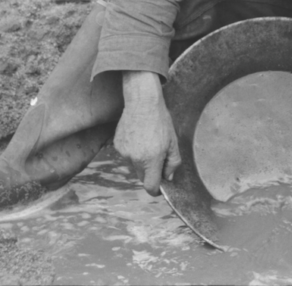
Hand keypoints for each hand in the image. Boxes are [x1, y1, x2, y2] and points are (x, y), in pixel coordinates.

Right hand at [113, 71, 181, 195]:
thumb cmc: (160, 120)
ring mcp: (124, 152)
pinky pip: (127, 154)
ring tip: (147, 140)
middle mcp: (135, 158)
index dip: (157, 190)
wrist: (142, 101)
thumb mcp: (173, 142)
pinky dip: (134, 149)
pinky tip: (138, 135)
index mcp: (151, 159)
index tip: (161, 187)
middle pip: (143, 176)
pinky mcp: (117, 145)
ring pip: (135, 164)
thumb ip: (172, 163)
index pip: (151, 186)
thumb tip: (168, 177)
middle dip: (151, 172)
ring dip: (142, 159)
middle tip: (158, 156)